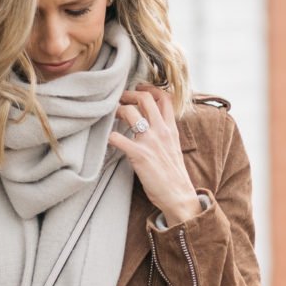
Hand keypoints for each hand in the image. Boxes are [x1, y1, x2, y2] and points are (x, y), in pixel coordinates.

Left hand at [107, 83, 202, 224]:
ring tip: (111, 116)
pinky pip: (117, 138)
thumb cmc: (174, 176)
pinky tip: (106, 140)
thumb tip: (153, 125)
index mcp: (171, 128)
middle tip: (120, 100)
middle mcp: (161, 130)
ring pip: (129, 112)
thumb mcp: (174, 148)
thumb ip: (165, 134)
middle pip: (145, 98)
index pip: (164, 97)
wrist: (179, 196)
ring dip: (116, 111)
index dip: (150, 88)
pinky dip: (108, 137)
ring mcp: (149, 141)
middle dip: (128, 94)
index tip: (139, 89)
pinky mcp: (138, 155)